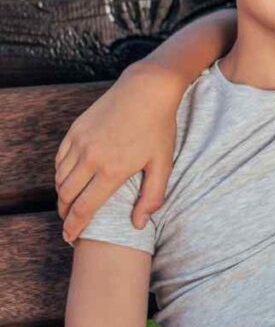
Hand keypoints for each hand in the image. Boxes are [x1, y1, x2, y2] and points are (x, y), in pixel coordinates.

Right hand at [55, 61, 180, 241]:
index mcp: (112, 171)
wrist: (147, 89)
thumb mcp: (163, 163)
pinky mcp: (75, 130)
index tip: (71, 237)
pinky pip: (60, 160)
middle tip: (71, 223)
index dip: (74, 227)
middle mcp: (91, 158)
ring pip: (61, 179)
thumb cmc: (159, 127)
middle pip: (67, 197)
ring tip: (71, 203)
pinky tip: (70, 179)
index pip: (84, 209)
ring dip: (63, 195)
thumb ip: (152, 197)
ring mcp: (80, 143)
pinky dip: (61, 174)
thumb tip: (138, 225)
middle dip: (66, 214)